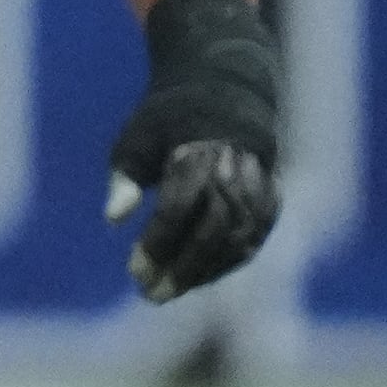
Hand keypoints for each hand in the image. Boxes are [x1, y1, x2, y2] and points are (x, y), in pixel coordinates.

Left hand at [103, 0, 283, 302]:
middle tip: (152, 295)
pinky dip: (229, 261)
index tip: (134, 273)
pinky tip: (201, 277)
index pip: (178, 208)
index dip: (157, 244)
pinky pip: (255, 237)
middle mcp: (233, 168)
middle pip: (212, 229)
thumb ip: (124, 179)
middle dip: (183, 267)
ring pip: (238, 238)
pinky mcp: (272, 195)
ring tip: (171, 290)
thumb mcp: (135, 139)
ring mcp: (258, 182)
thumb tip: (113, 219)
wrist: (223, 91)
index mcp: (196, 151)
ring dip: (206, 270)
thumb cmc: (166, 121)